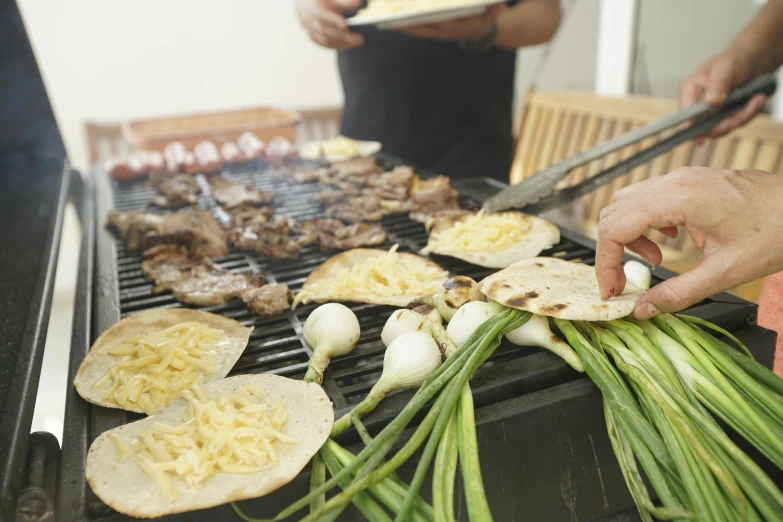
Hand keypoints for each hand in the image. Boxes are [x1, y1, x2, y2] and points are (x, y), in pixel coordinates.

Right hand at [295, 0, 364, 49]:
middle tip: (360, 38)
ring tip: (357, 42)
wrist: (305, 4)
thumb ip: (343, 1)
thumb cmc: (321, 0)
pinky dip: (336, 46)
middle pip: (326, 31)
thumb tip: (357, 3)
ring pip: (325, 40)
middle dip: (343, 36)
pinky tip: (348, 45)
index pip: (321, 15)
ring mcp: (310, 30)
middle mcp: (309, 20)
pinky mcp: (313, 37)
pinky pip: (324, 44)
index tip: (345, 25)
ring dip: (342, 44)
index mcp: (312, 8)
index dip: (333, 21)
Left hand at [401, 4, 505, 41]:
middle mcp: (445, 32)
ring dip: (403, 26)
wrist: (480, 30)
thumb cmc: (483, 17)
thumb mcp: (491, 13)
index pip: (443, 25)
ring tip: (387, 19)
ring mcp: (436, 32)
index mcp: (458, 27)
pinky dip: (404, 25)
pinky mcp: (430, 31)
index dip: (432, 22)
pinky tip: (391, 20)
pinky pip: (415, 29)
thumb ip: (495, 10)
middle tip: (394, 18)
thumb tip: (501, 6)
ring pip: (417, 31)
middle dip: (410, 24)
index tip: (419, 18)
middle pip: (424, 29)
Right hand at [595, 167, 782, 318]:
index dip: (605, 262)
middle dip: (611, 251)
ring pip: (627, 203)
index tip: (612, 288)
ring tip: (652, 262)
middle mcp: (673, 182)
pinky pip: (648, 198)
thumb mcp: (724, 272)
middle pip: (613, 213)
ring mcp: (681, 178)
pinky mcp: (689, 181)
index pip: (616, 228)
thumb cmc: (775, 232)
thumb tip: (644, 309)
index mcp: (677, 199)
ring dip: (628, 236)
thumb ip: (678, 293)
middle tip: (622, 281)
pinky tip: (668, 242)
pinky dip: (645, 224)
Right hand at [680, 46, 766, 139]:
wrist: (751, 63)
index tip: (703, 135)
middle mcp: (697, 106)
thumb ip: (718, 84)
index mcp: (690, 91)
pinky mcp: (723, 118)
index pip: (686, 113)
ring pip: (722, 128)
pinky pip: (734, 125)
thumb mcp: (726, 68)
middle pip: (704, 127)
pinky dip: (748, 114)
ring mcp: (710, 114)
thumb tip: (711, 101)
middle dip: (728, 122)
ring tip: (757, 99)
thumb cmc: (733, 61)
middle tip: (749, 108)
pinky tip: (756, 101)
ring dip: (743, 116)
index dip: (693, 125)